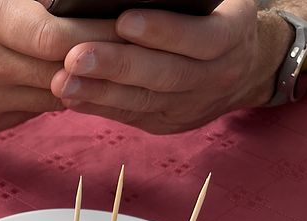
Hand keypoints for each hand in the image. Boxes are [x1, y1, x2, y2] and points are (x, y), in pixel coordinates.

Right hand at [0, 0, 120, 133]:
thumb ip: (28, 0)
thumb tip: (74, 0)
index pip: (58, 37)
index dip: (100, 36)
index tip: (130, 28)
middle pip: (62, 72)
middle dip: (101, 63)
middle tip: (138, 51)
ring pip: (52, 97)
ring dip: (81, 84)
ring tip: (107, 65)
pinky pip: (30, 110)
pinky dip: (48, 95)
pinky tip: (57, 79)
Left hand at [50, 0, 283, 132]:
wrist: (243, 69)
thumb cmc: (215, 18)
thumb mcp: (213, 3)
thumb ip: (183, 0)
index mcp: (232, 36)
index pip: (200, 38)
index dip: (163, 31)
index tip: (125, 20)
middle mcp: (216, 75)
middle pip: (165, 75)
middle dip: (117, 66)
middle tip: (76, 57)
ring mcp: (190, 105)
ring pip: (143, 100)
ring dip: (98, 91)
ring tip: (63, 80)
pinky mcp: (166, 123)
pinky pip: (129, 116)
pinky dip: (97, 106)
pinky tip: (70, 96)